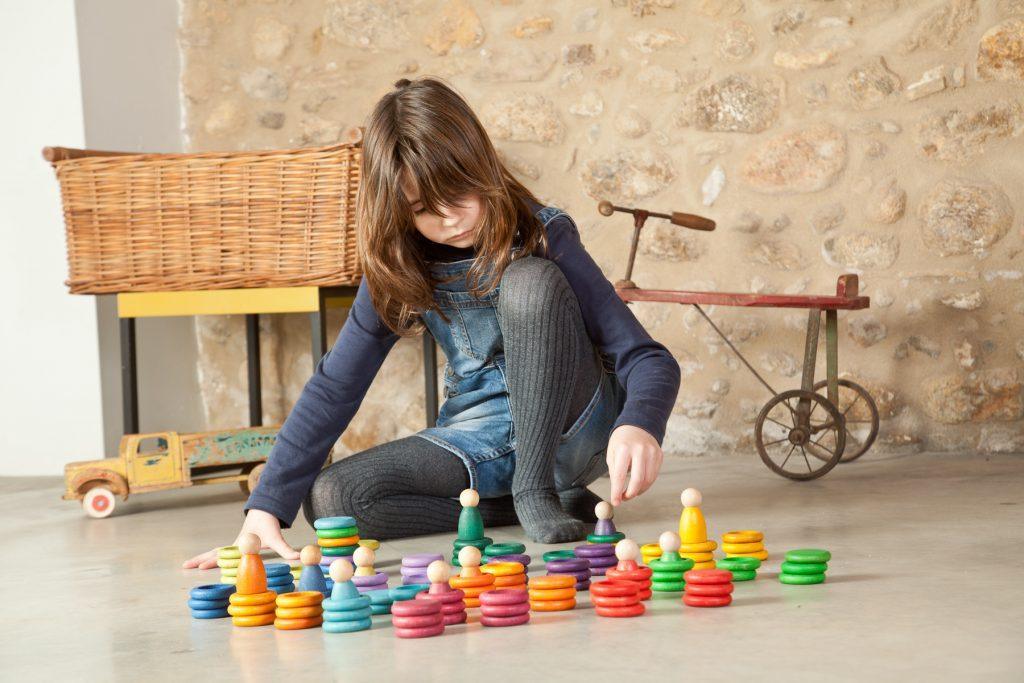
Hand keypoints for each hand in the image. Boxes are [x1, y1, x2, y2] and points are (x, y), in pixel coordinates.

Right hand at [182, 509, 299, 568]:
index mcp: (240, 543)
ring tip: (186, 565)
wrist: (265, 509)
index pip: (224, 554)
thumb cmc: (268, 524)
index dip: (213, 561)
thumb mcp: (276, 537)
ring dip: (202, 558)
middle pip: (214, 553)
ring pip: (215, 552)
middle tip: (184, 566)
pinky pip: (220, 552)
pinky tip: (203, 562)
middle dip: (200, 559)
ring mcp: (234, 544)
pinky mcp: (236, 545)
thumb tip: (297, 558)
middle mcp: (234, 544)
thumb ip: (285, 549)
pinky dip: (211, 557)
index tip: (201, 568)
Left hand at [606, 424, 662, 505]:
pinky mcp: (659, 455)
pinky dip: (646, 483)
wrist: (637, 426)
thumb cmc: (621, 442)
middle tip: (625, 498)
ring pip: (648, 480)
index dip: (617, 492)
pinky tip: (639, 482)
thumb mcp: (612, 454)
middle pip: (637, 480)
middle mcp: (640, 450)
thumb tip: (617, 494)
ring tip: (631, 490)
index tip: (615, 502)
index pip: (620, 476)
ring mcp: (652, 452)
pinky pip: (654, 475)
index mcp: (624, 449)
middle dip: (630, 494)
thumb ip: (614, 473)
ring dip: (639, 490)